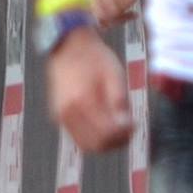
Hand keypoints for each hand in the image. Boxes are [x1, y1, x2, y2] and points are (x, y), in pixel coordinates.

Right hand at [47, 33, 131, 153]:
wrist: (69, 47)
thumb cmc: (95, 59)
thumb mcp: (115, 76)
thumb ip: (119, 103)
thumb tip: (126, 126)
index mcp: (82, 101)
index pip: (105, 134)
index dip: (123, 135)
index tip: (135, 125)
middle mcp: (67, 113)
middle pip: (95, 145)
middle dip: (116, 142)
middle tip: (130, 130)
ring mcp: (60, 116)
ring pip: (86, 144)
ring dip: (105, 142)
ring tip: (120, 128)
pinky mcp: (58, 116)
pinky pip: (78, 136)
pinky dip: (94, 136)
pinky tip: (106, 123)